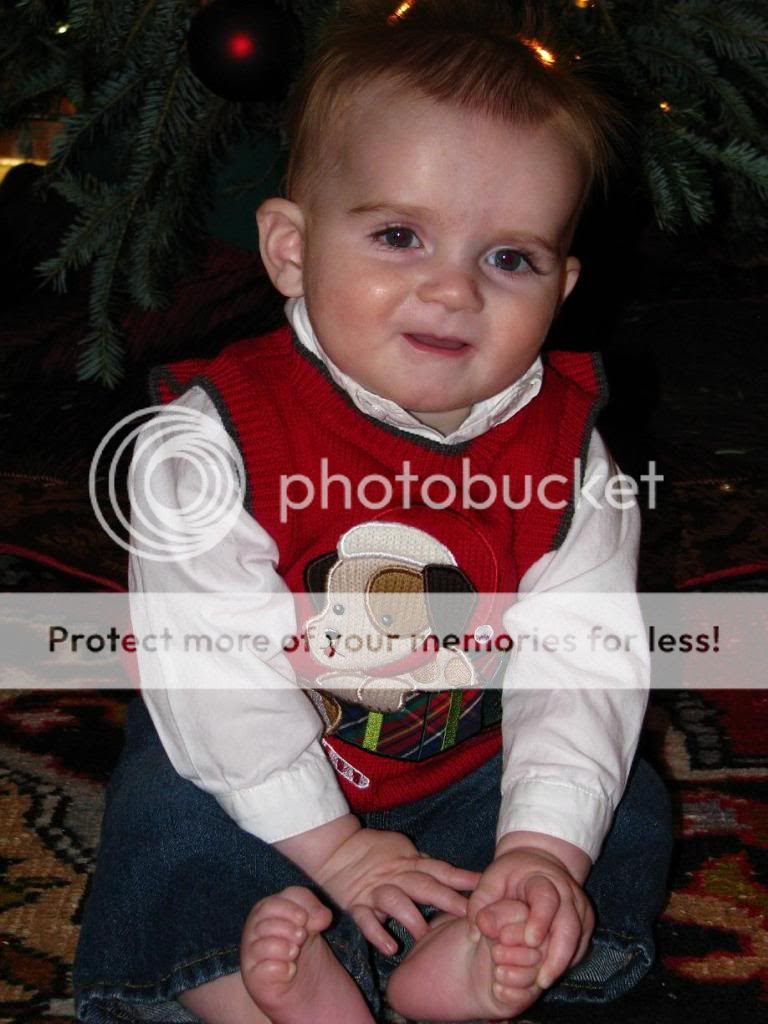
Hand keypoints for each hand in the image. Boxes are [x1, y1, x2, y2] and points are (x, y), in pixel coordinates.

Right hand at [314, 827, 480, 953]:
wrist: (336, 849)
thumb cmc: (375, 850)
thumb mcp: (404, 851)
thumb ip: (425, 864)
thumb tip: (453, 874)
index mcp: (410, 864)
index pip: (440, 870)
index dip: (462, 878)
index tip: (484, 886)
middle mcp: (397, 877)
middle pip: (424, 886)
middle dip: (447, 899)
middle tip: (469, 913)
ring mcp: (377, 891)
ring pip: (396, 901)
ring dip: (411, 917)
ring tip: (424, 936)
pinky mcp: (357, 904)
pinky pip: (366, 920)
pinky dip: (377, 934)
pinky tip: (390, 948)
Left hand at [469, 840, 593, 988]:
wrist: (538, 863)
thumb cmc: (511, 874)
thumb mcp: (492, 878)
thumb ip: (479, 902)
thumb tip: (475, 933)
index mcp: (544, 879)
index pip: (547, 899)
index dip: (540, 920)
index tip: (530, 942)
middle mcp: (568, 895)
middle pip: (570, 927)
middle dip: (558, 955)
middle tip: (541, 980)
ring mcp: (579, 911)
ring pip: (578, 942)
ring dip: (562, 964)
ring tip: (541, 982)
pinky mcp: (583, 926)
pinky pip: (579, 948)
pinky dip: (565, 963)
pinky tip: (548, 975)